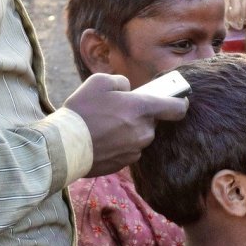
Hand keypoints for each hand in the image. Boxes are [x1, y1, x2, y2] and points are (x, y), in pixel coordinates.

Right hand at [63, 73, 187, 177]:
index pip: (177, 108)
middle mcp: (144, 131)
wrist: (65, 146)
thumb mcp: (100, 82)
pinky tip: (102, 139)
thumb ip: (121, 82)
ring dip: (129, 130)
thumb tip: (128, 90)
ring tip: (105, 125)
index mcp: (142, 108)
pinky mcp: (124, 163)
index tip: (179, 100)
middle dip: (140, 116)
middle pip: (153, 122)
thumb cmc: (82, 111)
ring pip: (140, 136)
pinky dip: (120, 144)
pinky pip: (129, 150)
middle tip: (118, 111)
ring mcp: (135, 149)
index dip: (181, 102)